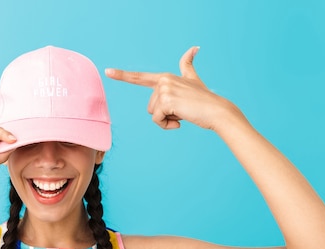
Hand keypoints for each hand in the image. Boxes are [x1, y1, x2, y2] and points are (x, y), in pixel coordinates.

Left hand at [105, 47, 237, 130]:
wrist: (216, 111)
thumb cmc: (204, 99)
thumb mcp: (193, 79)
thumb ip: (188, 65)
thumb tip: (194, 47)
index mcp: (165, 77)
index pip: (140, 77)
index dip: (122, 75)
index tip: (108, 71)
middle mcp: (163, 80)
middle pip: (150, 106)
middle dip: (163, 113)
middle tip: (182, 110)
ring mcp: (164, 89)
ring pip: (153, 113)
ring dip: (166, 119)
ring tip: (183, 113)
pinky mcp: (166, 101)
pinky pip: (157, 120)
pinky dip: (167, 125)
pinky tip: (181, 121)